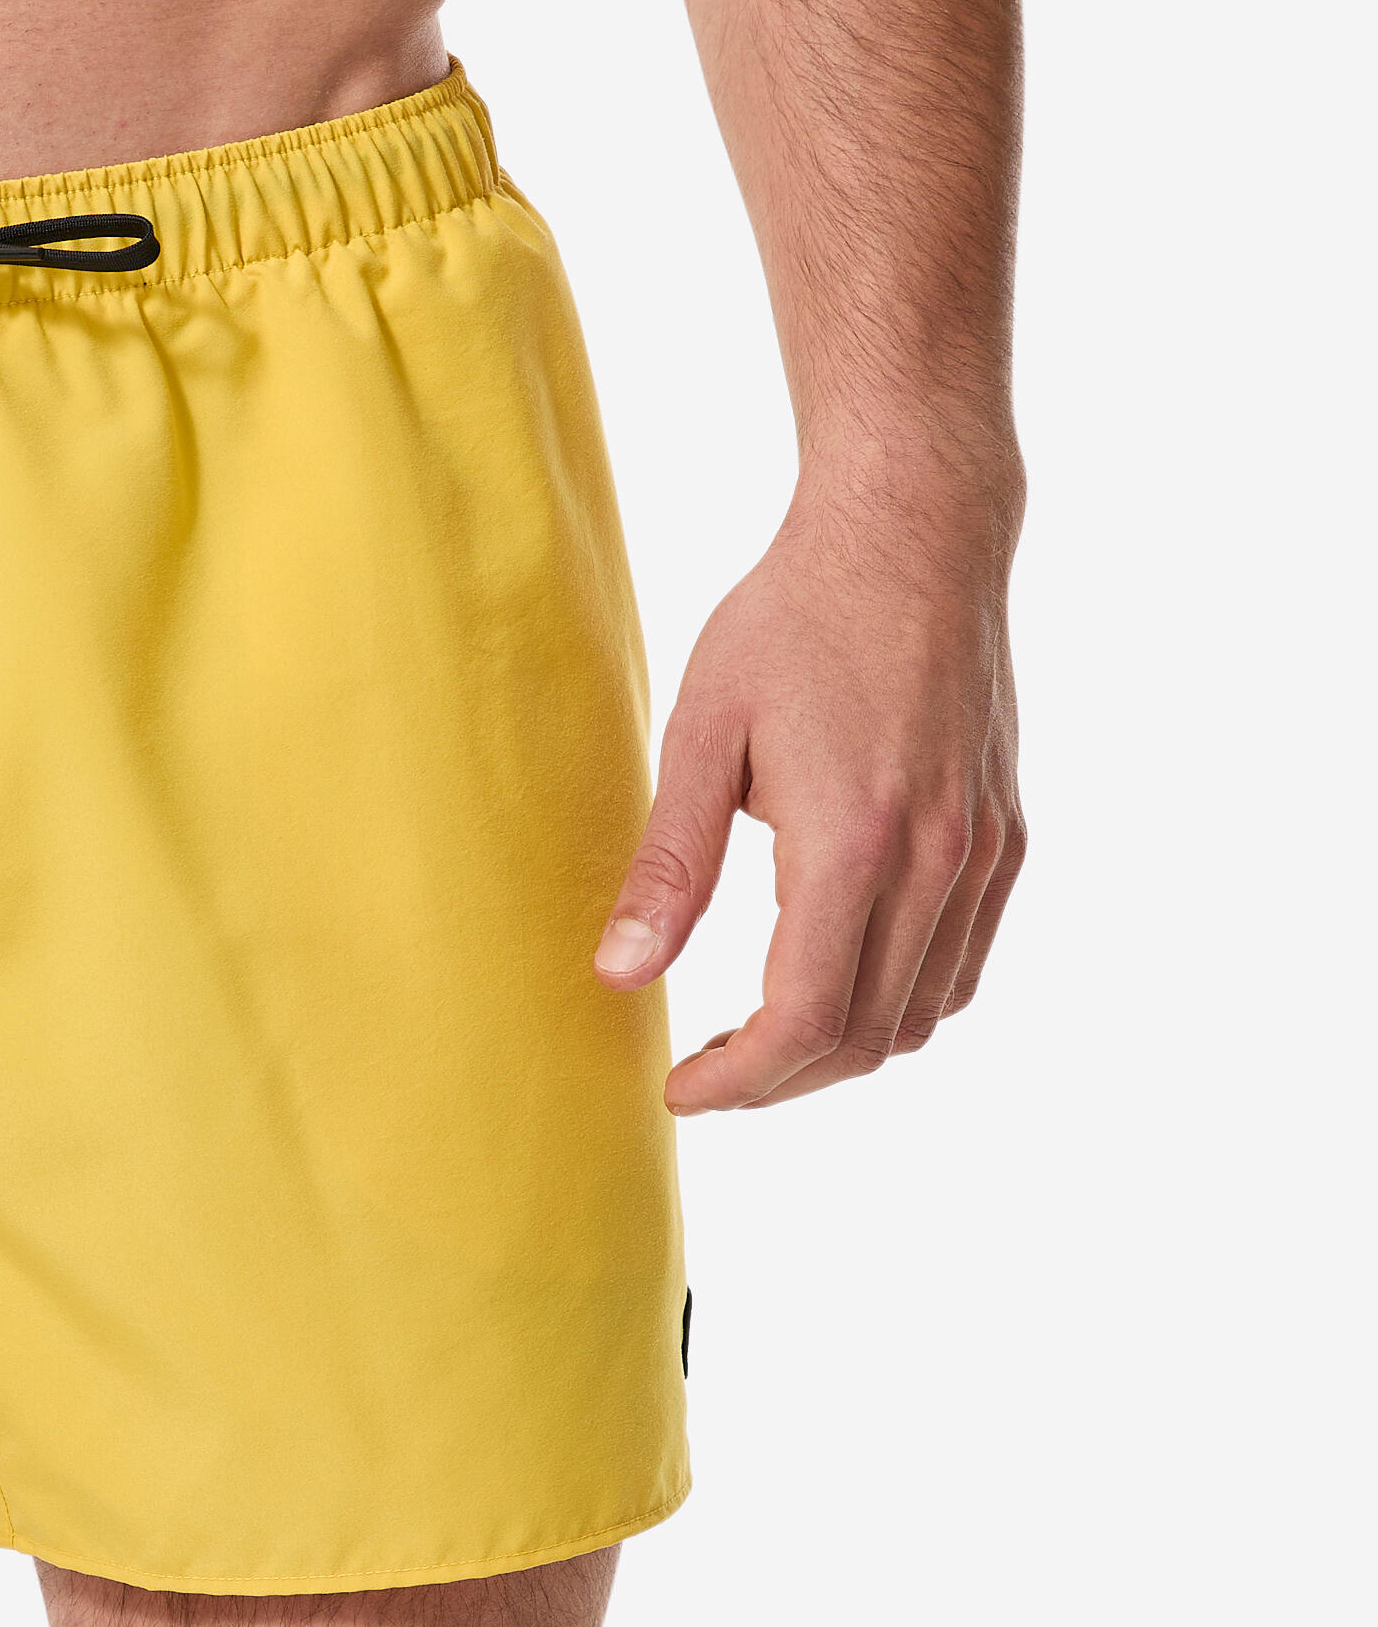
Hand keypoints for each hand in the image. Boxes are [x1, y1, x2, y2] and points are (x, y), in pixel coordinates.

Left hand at [592, 477, 1025, 1111]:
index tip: (681, 1092)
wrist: (914, 534)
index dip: (740, 1081)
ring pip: (924, 1014)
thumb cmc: (794, 619)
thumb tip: (621, 974)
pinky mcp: (1006, 836)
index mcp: (854, 842)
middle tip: (704, 1071)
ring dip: (841, 1047)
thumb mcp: (701, 732)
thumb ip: (670, 865)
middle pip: (868, 1037)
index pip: (805, 1020)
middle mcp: (939, 861)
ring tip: (758, 1034)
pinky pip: (960, 964)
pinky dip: (898, 1000)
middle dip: (781, 1078)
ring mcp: (985, 852)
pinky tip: (832, 974)